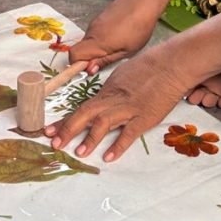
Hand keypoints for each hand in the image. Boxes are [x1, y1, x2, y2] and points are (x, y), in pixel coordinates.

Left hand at [45, 46, 191, 161]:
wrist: (170, 64)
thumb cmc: (149, 67)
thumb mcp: (123, 75)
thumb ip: (111, 90)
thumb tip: (100, 100)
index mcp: (108, 90)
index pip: (82, 106)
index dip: (65, 119)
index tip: (49, 130)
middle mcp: (114, 99)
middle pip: (86, 114)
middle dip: (68, 129)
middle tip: (54, 143)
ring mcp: (129, 109)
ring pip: (104, 123)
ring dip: (90, 138)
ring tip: (79, 153)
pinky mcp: (145, 117)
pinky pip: (129, 133)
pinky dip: (118, 145)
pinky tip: (109, 156)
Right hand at [69, 0, 159, 73]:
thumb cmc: (138, 28)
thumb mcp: (126, 51)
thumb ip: (106, 60)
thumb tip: (89, 69)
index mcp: (96, 42)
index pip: (73, 56)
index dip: (79, 65)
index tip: (93, 69)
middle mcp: (91, 32)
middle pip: (80, 49)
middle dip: (90, 58)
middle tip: (110, 59)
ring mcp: (94, 23)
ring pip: (88, 42)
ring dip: (97, 49)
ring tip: (118, 47)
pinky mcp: (99, 18)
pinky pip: (94, 34)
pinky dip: (101, 40)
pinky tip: (118, 37)